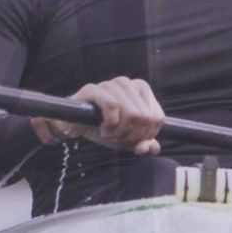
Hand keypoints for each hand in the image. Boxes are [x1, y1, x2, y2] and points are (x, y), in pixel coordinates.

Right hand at [31, 77, 163, 154]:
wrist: (74, 124)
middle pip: (144, 118)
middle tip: (116, 137)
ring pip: (132, 114)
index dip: (146, 135)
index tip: (130, 139)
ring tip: (108, 134)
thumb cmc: (104, 128)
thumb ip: (144, 144)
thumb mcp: (128, 139)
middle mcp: (128, 83)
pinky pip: (113, 107)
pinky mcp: (93, 90)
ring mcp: (110, 84)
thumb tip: (150, 148)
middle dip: (131, 135)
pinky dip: (110, 124)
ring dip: (120, 132)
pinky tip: (102, 129)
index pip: (157, 118)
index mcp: (142, 90)